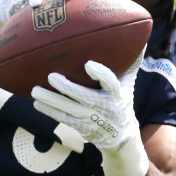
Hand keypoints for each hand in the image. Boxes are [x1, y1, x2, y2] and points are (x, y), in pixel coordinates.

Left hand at [32, 50, 148, 175]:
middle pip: (82, 96)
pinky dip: (49, 111)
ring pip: (68, 109)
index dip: (100, 74)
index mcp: (116, 94)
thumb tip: (139, 39)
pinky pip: (63, 119)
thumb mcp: (128, 85)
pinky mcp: (81, 127)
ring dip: (50, 100)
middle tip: (51, 76)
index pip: (110, 82)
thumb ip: (131, 64)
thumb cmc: (121, 102)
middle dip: (66, 87)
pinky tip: (37, 103)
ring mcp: (91, 119)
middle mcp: (103, 107)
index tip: (88, 65)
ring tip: (36, 90)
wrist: (120, 136)